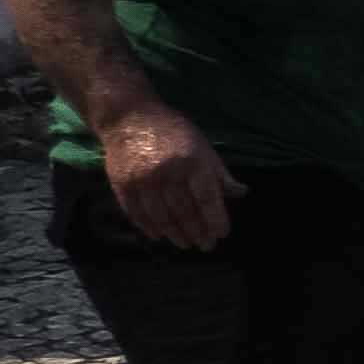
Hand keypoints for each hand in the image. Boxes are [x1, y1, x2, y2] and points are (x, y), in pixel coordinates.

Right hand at [99, 97, 235, 250]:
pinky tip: (159, 235)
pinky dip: (149, 227)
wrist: (129, 118)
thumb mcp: (203, 147)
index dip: (215, 219)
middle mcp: (167, 173)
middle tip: (206, 246)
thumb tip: (241, 193)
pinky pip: (137, 213)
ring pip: (161, 217)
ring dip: (175, 234)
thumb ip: (219, 173)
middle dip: (197, 231)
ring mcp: (142, 180)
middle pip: (184, 211)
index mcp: (192, 162)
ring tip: (186, 244)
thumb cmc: (174, 132)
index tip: (222, 233)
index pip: (207, 199)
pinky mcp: (122, 184)